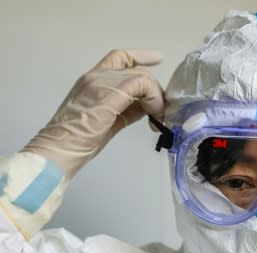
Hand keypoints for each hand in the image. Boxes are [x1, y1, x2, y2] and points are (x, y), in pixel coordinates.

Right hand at [22, 49, 165, 178]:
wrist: (56, 151)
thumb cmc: (76, 142)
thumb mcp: (107, 120)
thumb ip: (127, 109)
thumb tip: (147, 107)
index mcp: (91, 80)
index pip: (119, 58)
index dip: (141, 56)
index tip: (158, 57)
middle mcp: (95, 77)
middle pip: (138, 71)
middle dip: (155, 92)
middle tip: (160, 114)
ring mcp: (100, 84)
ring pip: (143, 77)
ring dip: (156, 98)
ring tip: (157, 119)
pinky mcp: (108, 95)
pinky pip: (141, 85)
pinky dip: (154, 100)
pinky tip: (153, 117)